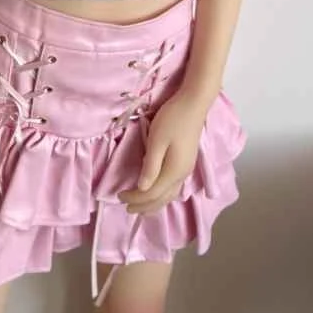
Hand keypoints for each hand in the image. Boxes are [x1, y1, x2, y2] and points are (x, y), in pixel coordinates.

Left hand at [118, 90, 210, 215]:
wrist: (194, 103)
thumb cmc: (173, 119)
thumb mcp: (157, 140)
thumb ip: (150, 165)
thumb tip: (142, 189)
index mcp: (174, 171)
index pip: (151, 193)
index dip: (135, 198)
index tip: (119, 196)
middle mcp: (182, 175)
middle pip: (162, 198)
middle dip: (144, 206)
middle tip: (126, 208)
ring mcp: (186, 169)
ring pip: (170, 195)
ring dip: (154, 203)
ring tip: (141, 207)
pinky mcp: (186, 162)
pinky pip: (173, 187)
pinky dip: (162, 195)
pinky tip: (157, 192)